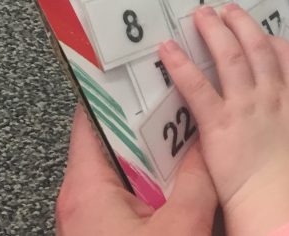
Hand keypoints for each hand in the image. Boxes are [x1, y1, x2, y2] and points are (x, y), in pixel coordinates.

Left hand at [56, 104, 216, 235]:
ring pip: (125, 170)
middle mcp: (81, 201)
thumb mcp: (182, 226)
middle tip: (180, 99)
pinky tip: (182, 180)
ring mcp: (91, 218)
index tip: (147, 69)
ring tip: (188, 138)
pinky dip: (155, 183)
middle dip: (150, 120)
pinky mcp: (105, 233)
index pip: (92, 116)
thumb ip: (199, 179)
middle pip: (114, 141)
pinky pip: (129, 195)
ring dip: (156, 156)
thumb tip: (207, 144)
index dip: (122, 88)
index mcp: (86, 190)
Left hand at [159, 4, 288, 235]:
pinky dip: (182, 65)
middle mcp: (275, 97)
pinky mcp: (219, 124)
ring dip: (217, 33)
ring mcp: (247, 107)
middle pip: (259, 51)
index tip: (267, 34)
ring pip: (231, 59)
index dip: (276, 43)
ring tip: (203, 15)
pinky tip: (168, 49)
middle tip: (230, 9)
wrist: (288, 208)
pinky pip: (197, 88)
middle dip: (243, 27)